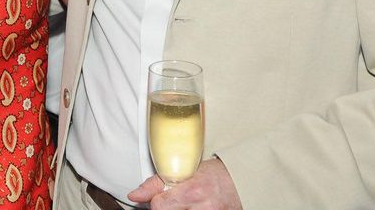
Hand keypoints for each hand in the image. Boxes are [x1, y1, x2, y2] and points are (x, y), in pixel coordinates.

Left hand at [127, 158, 242, 209]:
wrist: (240, 184)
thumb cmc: (212, 174)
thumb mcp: (184, 170)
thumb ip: (157, 183)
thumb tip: (134, 195)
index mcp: (192, 190)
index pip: (159, 206)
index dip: (155, 201)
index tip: (160, 198)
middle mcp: (202, 207)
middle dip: (166, 207)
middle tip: (173, 201)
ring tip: (185, 204)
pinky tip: (192, 208)